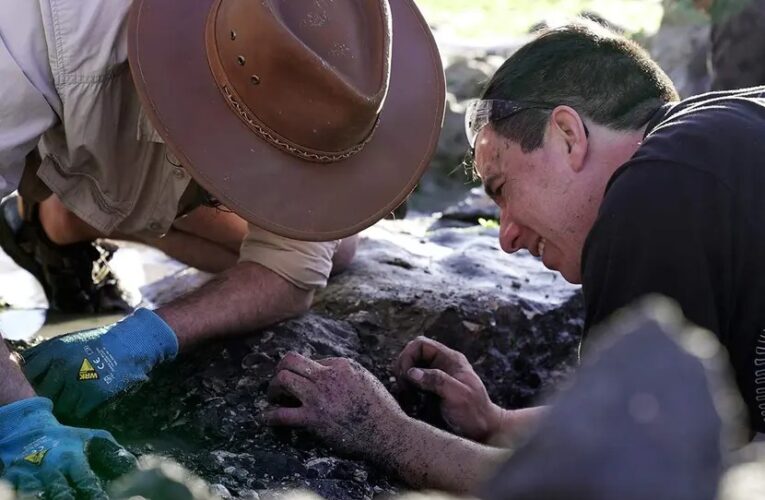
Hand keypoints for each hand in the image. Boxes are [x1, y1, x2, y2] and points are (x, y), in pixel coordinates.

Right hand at [0, 397, 135, 497]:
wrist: (28, 429)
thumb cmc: (67, 438)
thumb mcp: (92, 438)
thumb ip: (113, 452)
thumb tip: (135, 467)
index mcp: (72, 458)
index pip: (86, 482)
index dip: (95, 496)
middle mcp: (51, 468)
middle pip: (61, 494)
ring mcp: (29, 476)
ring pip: (40, 497)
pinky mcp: (13, 480)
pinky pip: (21, 494)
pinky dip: (29, 498)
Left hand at [23, 308, 177, 419]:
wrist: (134, 341)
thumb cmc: (100, 342)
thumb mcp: (67, 342)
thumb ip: (45, 356)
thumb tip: (22, 370)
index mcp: (53, 352)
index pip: (27, 376)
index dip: (29, 385)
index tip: (36, 389)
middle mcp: (62, 366)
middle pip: (42, 394)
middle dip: (48, 399)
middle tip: (56, 399)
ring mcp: (78, 380)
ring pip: (59, 406)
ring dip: (65, 407)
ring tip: (74, 402)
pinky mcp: (95, 393)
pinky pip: (78, 412)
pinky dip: (81, 410)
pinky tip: (87, 403)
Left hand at [264, 352, 407, 456]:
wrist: (387, 431)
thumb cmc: (381, 407)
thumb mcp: (365, 378)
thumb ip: (346, 372)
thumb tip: (328, 371)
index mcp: (341, 365)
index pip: (312, 360)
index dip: (306, 372)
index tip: (304, 383)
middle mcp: (327, 376)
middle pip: (290, 361)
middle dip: (280, 369)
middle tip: (278, 382)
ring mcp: (319, 397)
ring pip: (283, 379)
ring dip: (273, 387)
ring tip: (273, 397)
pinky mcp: (314, 419)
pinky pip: (281, 414)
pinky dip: (269, 416)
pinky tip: (266, 418)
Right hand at [393, 336, 504, 441]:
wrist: (483, 431)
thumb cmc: (475, 412)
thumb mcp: (458, 395)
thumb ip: (437, 380)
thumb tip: (412, 373)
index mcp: (450, 359)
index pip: (421, 344)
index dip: (408, 356)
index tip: (406, 376)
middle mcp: (441, 365)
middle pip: (412, 355)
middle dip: (403, 369)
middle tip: (404, 388)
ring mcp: (435, 378)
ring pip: (410, 370)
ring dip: (403, 381)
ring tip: (408, 396)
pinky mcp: (430, 392)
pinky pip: (412, 384)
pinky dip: (406, 391)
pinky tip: (410, 402)